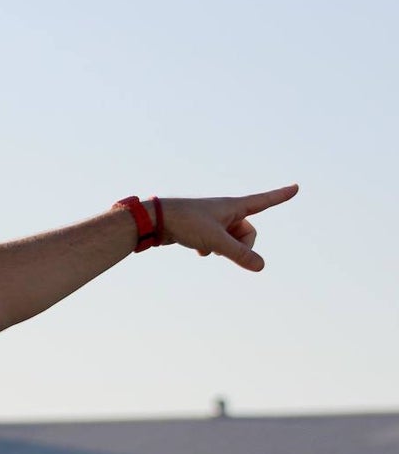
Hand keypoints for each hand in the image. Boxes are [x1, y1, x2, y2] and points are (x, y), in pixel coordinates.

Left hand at [158, 184, 298, 271]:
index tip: (296, 187)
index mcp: (234, 206)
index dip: (281, 196)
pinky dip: (209, 249)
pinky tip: (196, 248)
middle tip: (223, 250)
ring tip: (205, 245)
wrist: (157, 221)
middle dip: (240, 246)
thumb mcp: (216, 241)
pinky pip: (215, 244)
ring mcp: (214, 221)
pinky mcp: (202, 229)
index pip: (264, 201)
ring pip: (230, 241)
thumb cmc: (187, 223)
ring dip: (222, 249)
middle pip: (248, 233)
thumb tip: (261, 267)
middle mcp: (227, 211)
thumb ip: (239, 254)